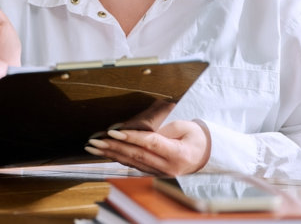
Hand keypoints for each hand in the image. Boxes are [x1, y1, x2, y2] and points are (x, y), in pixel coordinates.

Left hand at [84, 120, 210, 175]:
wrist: (207, 156)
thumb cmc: (197, 138)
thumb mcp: (186, 127)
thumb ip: (164, 128)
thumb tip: (140, 130)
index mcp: (177, 153)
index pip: (149, 143)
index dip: (130, 137)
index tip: (112, 132)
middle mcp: (168, 167)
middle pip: (136, 155)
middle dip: (112, 147)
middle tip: (94, 141)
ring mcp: (161, 172)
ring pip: (132, 162)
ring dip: (110, 154)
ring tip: (93, 147)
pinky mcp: (155, 173)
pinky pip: (134, 165)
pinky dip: (118, 158)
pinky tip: (105, 153)